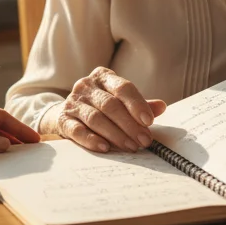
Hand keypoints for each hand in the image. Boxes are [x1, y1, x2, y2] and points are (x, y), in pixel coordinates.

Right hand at [46, 67, 166, 152]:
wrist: (65, 113)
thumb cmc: (100, 107)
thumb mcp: (120, 101)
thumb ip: (139, 105)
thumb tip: (161, 107)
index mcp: (103, 77)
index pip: (123, 88)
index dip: (137, 104)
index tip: (149, 121)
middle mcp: (86, 86)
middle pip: (110, 105)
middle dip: (129, 125)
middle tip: (144, 141)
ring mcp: (73, 102)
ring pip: (96, 118)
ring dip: (115, 134)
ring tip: (130, 147)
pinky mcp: (63, 119)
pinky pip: (77, 130)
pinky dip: (91, 139)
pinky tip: (105, 148)